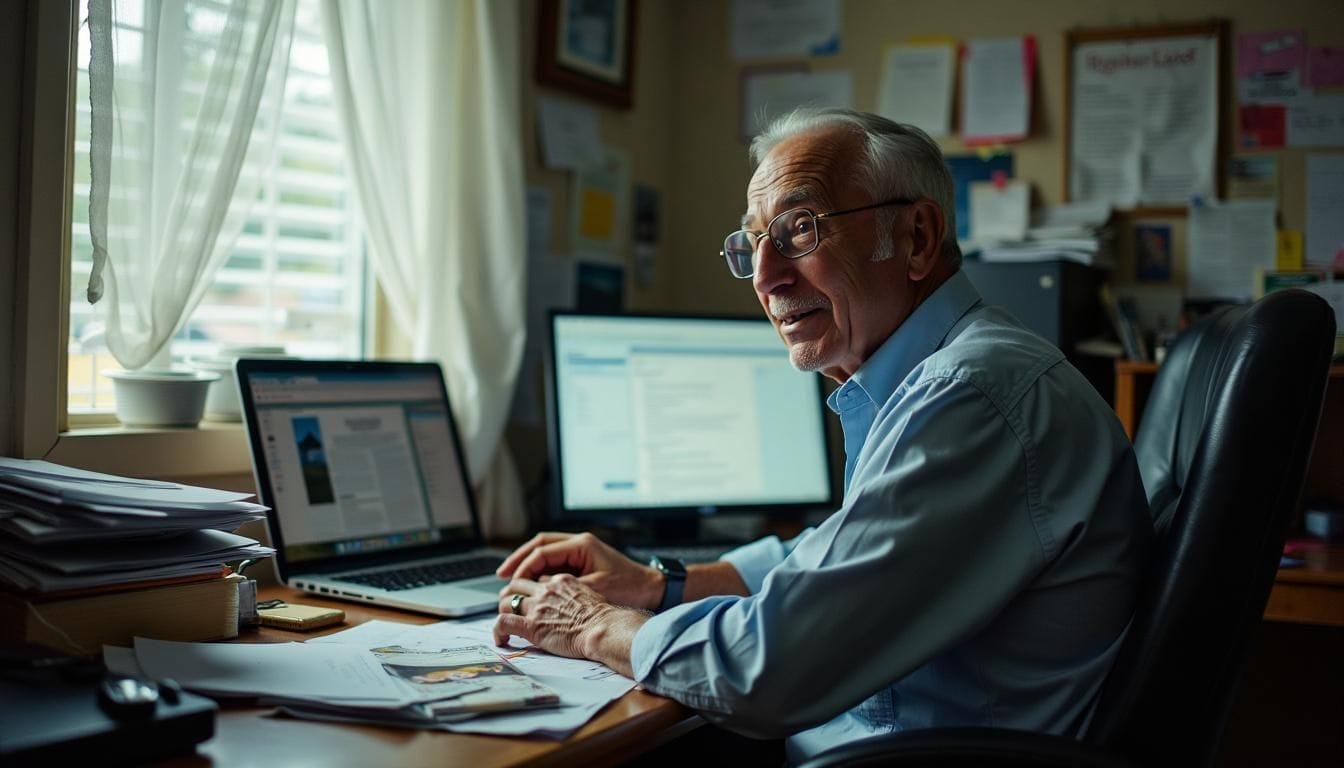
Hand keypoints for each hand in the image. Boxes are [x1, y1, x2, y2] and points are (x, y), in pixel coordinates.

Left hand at [493, 574, 645, 677]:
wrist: (604, 628)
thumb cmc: (604, 618)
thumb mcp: (591, 596)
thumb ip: (577, 596)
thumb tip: (576, 604)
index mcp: (562, 581)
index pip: (537, 580)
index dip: (531, 590)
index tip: (530, 599)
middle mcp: (546, 591)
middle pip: (517, 585)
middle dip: (510, 595)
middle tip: (509, 606)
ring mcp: (537, 607)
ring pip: (506, 602)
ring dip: (503, 611)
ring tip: (505, 623)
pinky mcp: (531, 626)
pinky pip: (503, 623)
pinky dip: (497, 631)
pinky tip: (501, 639)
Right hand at [496, 532, 662, 609]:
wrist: (652, 589)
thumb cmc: (629, 589)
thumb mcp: (595, 590)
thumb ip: (565, 588)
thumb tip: (537, 590)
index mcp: (582, 544)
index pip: (543, 550)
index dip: (524, 565)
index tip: (511, 580)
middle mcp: (579, 543)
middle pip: (540, 544)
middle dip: (519, 558)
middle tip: (501, 574)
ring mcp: (580, 550)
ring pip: (545, 551)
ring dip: (527, 563)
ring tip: (509, 578)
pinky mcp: (582, 561)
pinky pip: (554, 561)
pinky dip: (539, 570)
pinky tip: (530, 583)